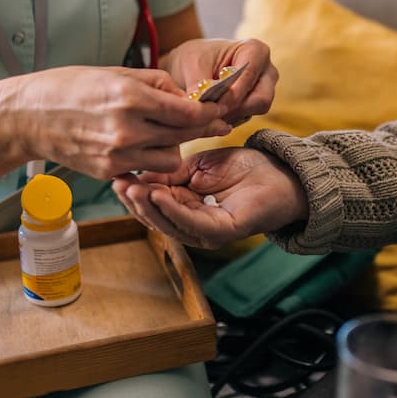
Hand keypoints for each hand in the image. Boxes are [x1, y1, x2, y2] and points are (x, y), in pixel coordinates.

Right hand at [7, 66, 231, 178]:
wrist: (29, 117)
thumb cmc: (72, 87)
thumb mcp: (117, 72)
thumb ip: (157, 83)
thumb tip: (188, 96)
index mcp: (130, 97)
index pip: (188, 113)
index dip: (209, 112)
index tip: (217, 109)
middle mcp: (127, 128)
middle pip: (183, 136)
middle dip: (199, 129)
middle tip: (209, 122)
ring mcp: (118, 154)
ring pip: (170, 159)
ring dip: (174, 147)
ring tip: (163, 133)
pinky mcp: (109, 171)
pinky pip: (146, 169)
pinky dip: (150, 158)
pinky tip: (142, 145)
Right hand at [111, 146, 307, 248]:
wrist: (280, 173)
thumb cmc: (244, 169)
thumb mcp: (199, 165)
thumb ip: (173, 173)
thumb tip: (142, 175)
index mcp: (185, 207)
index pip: (152, 204)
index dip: (133, 191)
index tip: (115, 174)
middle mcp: (192, 224)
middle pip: (155, 218)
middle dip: (135, 201)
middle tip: (118, 182)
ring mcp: (206, 231)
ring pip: (169, 223)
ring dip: (148, 206)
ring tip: (132, 188)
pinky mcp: (222, 232)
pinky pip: (192, 223)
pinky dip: (173, 210)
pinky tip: (158, 196)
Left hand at [161, 38, 277, 124]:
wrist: (193, 64)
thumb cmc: (196, 56)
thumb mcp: (192, 64)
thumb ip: (198, 85)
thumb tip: (200, 108)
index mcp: (256, 51)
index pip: (250, 77)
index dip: (232, 94)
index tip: (212, 104)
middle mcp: (266, 72)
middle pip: (261, 100)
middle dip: (234, 109)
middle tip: (210, 112)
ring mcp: (264, 90)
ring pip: (254, 112)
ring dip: (229, 115)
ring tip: (207, 111)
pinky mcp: (255, 106)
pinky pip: (245, 118)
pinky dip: (227, 119)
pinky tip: (212, 113)